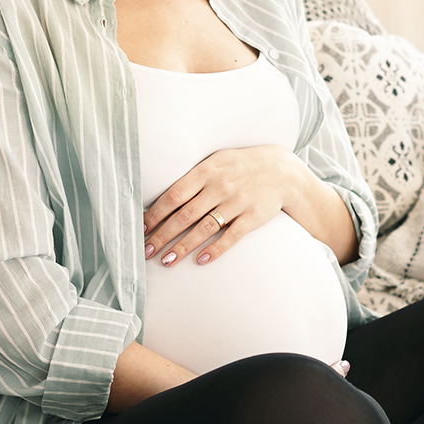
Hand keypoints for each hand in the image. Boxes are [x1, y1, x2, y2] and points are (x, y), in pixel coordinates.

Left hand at [143, 144, 307, 266]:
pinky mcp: (253, 217)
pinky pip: (231, 237)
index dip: (155, 214)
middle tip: (146, 251)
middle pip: (184, 215)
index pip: (173, 195)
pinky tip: (200, 261)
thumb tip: (163, 200)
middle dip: (162, 235)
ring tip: (166, 261)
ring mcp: (237, 202)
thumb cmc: (240, 167)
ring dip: (183, 247)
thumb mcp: (216, 162)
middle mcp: (220, 186)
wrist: (282, 171)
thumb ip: (193, 178)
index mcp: (206, 171)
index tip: (141, 229)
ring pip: (204, 229)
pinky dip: (214, 250)